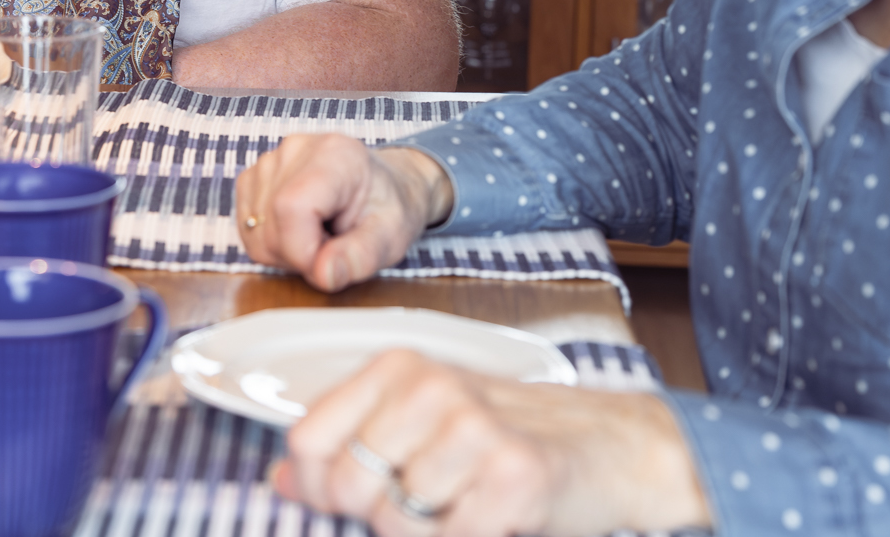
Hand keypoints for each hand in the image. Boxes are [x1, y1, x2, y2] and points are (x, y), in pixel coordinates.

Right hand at [235, 135, 452, 290]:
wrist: (385, 186)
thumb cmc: (388, 207)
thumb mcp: (391, 236)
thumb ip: (361, 256)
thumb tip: (324, 274)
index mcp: (335, 156)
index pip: (291, 208)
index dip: (304, 252)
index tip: (332, 263)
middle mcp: (296, 150)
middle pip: (270, 227)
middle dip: (299, 256)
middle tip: (334, 247)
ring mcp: (270, 160)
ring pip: (254, 233)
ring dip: (286, 251)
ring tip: (321, 236)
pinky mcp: (255, 177)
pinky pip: (247, 228)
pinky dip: (272, 242)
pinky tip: (301, 231)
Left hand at [276, 350, 713, 536]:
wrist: (610, 447)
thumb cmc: (506, 441)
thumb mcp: (419, 429)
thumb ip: (348, 449)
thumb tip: (279, 480)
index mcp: (397, 369)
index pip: (307, 440)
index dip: (318, 486)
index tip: (354, 496)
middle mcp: (430, 386)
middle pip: (348, 487)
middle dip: (381, 516)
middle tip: (432, 502)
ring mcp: (473, 426)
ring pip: (396, 524)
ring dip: (431, 534)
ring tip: (469, 506)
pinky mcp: (513, 473)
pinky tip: (499, 518)